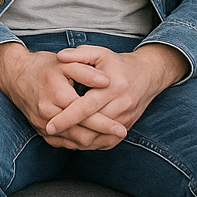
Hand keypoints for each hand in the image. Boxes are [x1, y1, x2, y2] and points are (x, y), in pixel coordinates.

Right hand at [0, 41, 125, 149]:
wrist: (14, 75)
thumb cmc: (42, 67)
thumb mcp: (65, 63)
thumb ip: (87, 72)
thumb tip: (107, 81)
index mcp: (57, 96)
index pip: (86, 116)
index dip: (106, 124)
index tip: (122, 128)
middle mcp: (48, 113)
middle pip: (82, 134)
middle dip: (103, 137)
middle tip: (120, 136)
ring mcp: (42, 124)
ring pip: (74, 142)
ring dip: (94, 143)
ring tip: (110, 139)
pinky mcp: (40, 130)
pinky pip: (64, 144)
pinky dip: (80, 144)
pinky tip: (93, 139)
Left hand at [43, 44, 188, 140]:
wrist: (146, 75)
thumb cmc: (116, 63)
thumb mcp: (98, 53)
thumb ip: (79, 54)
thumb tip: (60, 56)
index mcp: (113, 87)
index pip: (86, 107)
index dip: (67, 117)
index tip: (49, 124)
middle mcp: (122, 105)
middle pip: (93, 126)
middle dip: (70, 132)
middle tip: (49, 134)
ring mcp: (126, 118)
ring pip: (101, 137)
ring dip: (80, 140)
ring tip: (58, 139)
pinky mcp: (128, 125)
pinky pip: (109, 140)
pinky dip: (92, 143)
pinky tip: (75, 141)